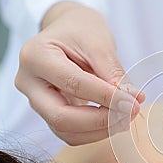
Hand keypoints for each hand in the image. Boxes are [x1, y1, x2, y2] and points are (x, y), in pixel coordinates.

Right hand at [15, 1, 144, 144]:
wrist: (68, 29)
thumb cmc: (81, 30)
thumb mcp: (99, 43)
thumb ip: (114, 72)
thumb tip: (134, 99)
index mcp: (35, 56)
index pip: (74, 84)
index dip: (106, 97)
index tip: (132, 103)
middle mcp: (28, 82)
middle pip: (61, 117)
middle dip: (100, 121)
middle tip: (129, 114)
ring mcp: (35, 101)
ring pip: (66, 131)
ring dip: (100, 130)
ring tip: (126, 117)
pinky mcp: (48, 113)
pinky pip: (71, 133)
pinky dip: (95, 132)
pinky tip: (114, 120)